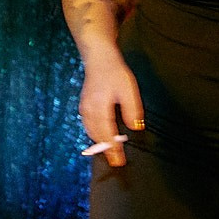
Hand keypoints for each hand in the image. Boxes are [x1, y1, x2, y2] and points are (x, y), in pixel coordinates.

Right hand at [78, 54, 144, 168]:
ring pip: (91, 131)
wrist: (98, 58)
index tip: (118, 161)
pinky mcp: (83, 105)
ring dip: (99, 142)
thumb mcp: (128, 90)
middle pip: (97, 135)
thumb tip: (134, 128)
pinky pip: (88, 125)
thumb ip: (131, 110)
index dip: (113, 148)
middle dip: (106, 149)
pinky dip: (94, 134)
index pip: (107, 133)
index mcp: (100, 108)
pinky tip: (100, 136)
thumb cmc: (115, 72)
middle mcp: (89, 110)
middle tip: (116, 161)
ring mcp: (84, 108)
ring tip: (109, 152)